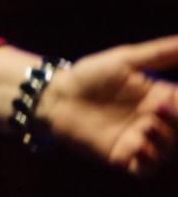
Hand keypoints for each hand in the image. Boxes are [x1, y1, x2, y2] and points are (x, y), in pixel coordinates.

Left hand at [40, 35, 177, 176]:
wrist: (56, 94)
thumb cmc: (90, 75)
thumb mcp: (126, 60)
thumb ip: (161, 53)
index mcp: (160, 99)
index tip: (174, 95)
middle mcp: (154, 122)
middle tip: (164, 106)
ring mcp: (140, 141)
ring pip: (169, 150)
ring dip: (167, 139)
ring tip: (151, 123)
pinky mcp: (122, 156)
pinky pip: (146, 169)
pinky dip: (150, 161)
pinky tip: (140, 145)